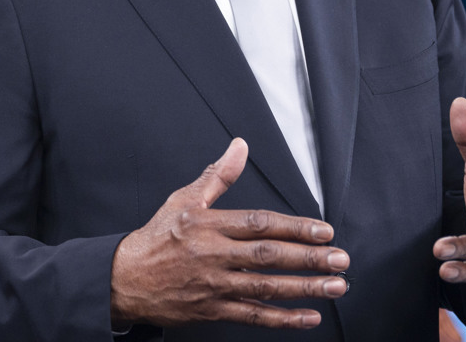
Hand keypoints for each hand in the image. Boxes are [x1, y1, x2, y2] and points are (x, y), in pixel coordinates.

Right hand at [110, 138, 349, 328]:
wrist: (125, 278)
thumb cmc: (157, 237)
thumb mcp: (183, 200)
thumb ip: (217, 176)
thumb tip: (239, 147)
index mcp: (207, 225)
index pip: (258, 224)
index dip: (294, 227)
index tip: (323, 231)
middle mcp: (212, 255)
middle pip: (268, 256)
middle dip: (308, 258)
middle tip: (340, 259)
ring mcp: (213, 285)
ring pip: (265, 287)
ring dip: (304, 288)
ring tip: (335, 286)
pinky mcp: (212, 310)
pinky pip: (253, 315)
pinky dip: (283, 318)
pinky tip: (308, 316)